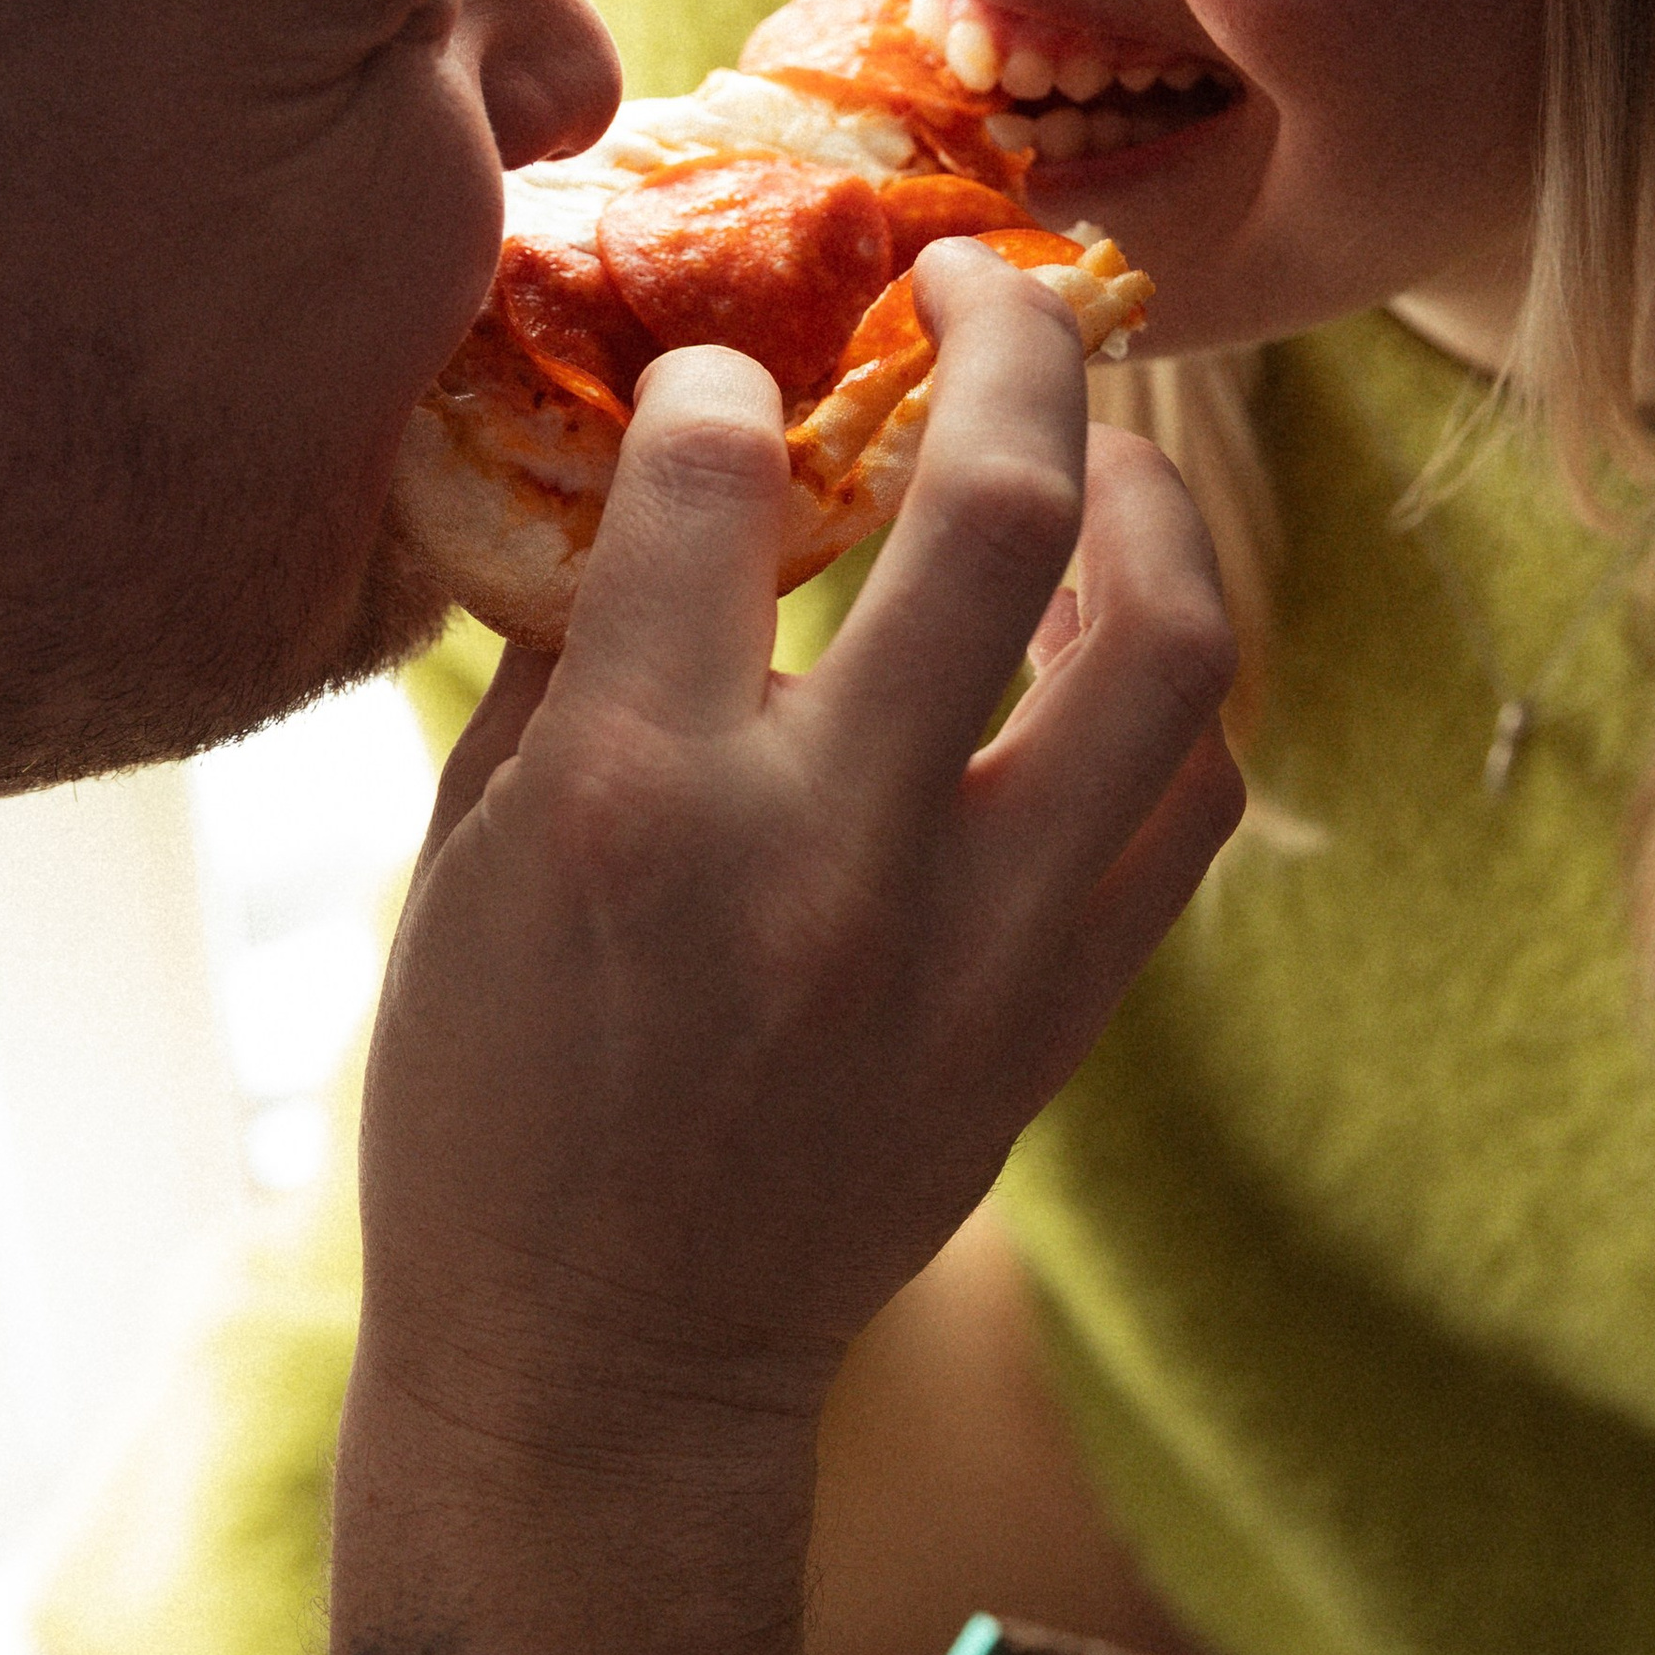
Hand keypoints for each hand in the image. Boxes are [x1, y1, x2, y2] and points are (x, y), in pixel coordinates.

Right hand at [358, 239, 1241, 1479]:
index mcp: (631, 802)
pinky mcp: (1060, 1015)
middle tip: (983, 283)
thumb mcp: (464, 865)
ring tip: (1102, 442)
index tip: (731, 374)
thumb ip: (573, 659)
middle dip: (1007, 335)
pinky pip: (1190, 797)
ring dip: (1154, 495)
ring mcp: (974, 940)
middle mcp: (827, 853)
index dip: (725, 377)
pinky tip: (1117, 631)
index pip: (716, 476)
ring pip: (1169, 644)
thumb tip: (665, 468)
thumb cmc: (491, 1112)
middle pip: (999, 504)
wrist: (611, 1370)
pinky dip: (1172, 681)